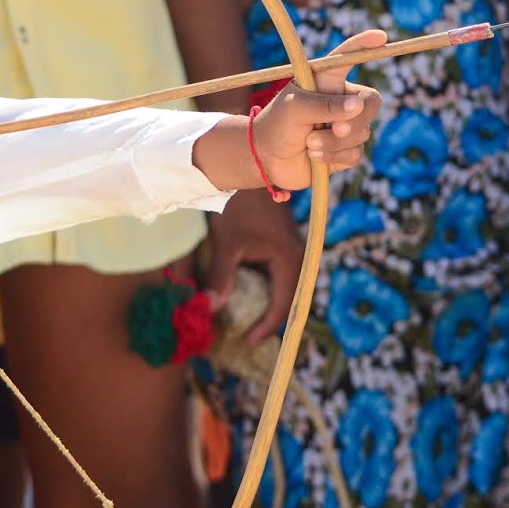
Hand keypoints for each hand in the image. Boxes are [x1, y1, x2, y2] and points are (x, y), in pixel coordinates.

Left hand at [202, 192, 303, 343]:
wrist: (247, 166)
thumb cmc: (237, 204)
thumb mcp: (227, 243)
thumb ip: (220, 278)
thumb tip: (210, 309)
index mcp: (290, 261)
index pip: (283, 307)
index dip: (264, 328)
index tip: (244, 341)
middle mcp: (298, 258)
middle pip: (288, 301)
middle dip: (267, 321)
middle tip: (244, 336)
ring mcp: (291, 250)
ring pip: (283, 288)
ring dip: (265, 305)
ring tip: (243, 320)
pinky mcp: (281, 244)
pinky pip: (277, 275)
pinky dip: (263, 288)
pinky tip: (244, 293)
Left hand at [251, 30, 382, 191]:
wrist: (267, 158)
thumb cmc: (278, 124)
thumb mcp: (296, 108)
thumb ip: (326, 105)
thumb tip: (358, 105)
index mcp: (327, 81)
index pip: (348, 58)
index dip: (364, 46)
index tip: (380, 36)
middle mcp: (341, 100)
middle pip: (370, 103)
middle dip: (357, 118)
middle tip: (337, 128)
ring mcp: (346, 126)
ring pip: (362, 132)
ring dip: (334, 141)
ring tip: (308, 143)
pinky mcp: (346, 150)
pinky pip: (355, 153)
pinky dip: (335, 156)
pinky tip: (314, 155)